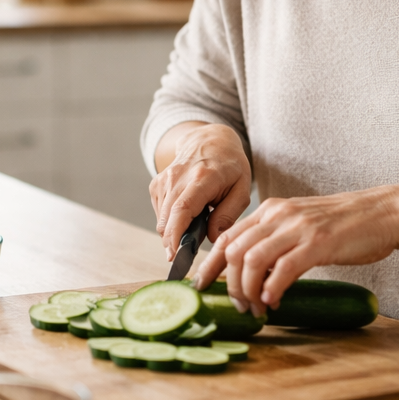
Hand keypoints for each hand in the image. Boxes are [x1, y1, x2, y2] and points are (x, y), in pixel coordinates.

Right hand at [149, 123, 252, 261]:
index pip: (183, 208)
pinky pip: (159, 214)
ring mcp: (164, 179)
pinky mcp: (156, 184)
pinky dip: (169, 223)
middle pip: (167, 218)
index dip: (176, 234)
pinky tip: (185, 217)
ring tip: (193, 231)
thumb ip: (229, 215)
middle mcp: (178, 177)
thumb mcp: (242, 189)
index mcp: (203, 178)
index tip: (175, 254)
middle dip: (172, 243)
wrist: (209, 140)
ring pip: (161, 219)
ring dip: (173, 233)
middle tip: (184, 258)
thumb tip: (213, 238)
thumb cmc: (230, 167)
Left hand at [192, 188, 398, 314]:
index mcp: (269, 211)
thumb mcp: (299, 226)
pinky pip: (284, 268)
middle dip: (229, 284)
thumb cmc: (344, 225)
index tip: (201, 287)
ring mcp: (297, 228)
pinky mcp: (318, 243)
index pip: (226, 237)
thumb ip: (275, 242)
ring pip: (252, 260)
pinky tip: (274, 302)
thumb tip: (255, 273)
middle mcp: (278, 216)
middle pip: (233, 251)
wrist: (383, 213)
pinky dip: (273, 288)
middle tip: (239, 306)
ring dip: (248, 291)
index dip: (210, 264)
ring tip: (257, 309)